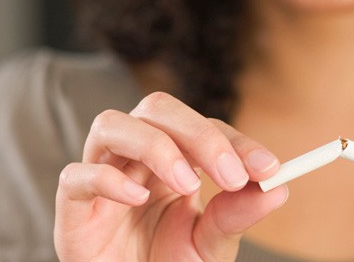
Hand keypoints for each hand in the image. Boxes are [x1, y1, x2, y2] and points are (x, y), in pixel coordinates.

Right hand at [54, 92, 287, 260]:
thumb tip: (279, 188)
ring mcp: (102, 176)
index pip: (205, 127)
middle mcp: (136, 157)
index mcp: (173, 158)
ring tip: (187, 185)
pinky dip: (108, 180)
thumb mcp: (212, 244)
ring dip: (156, 146)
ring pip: (111, 125)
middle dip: (199, 134)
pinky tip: (139, 199)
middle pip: (157, 108)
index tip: (268, 169)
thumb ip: (236, 215)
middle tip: (231, 175)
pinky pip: (76, 176)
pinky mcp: (73, 209)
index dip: (236, 142)